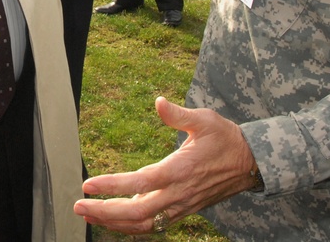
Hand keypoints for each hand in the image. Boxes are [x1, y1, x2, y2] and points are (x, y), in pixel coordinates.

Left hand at [74, 97, 257, 233]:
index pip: (140, 184)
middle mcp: (178, 194)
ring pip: (143, 224)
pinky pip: (153, 225)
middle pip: (136, 213)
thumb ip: (179, 114)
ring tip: (89, 215)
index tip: (89, 184)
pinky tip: (114, 220)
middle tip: (79, 205)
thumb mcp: (205, 120)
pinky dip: (131, 226)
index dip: (112, 186)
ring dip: (113, 222)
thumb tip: (159, 102)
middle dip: (105, 211)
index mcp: (179, 170)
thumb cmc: (225, 138)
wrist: (251, 164)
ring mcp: (180, 206)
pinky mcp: (182, 211)